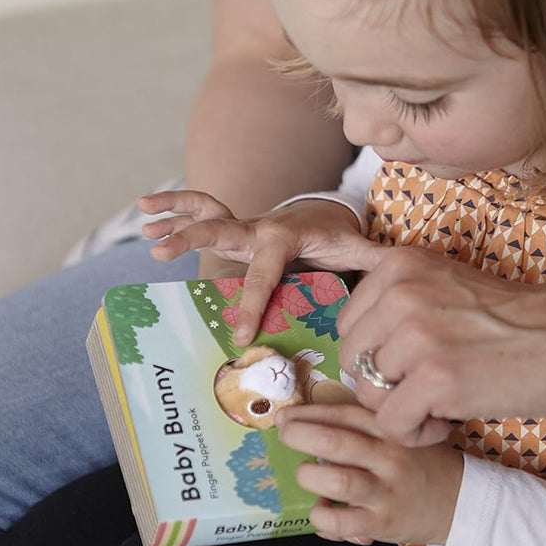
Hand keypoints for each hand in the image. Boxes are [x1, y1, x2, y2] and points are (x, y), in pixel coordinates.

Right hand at [139, 190, 384, 343]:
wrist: (324, 212)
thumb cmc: (338, 236)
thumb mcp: (357, 249)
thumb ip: (374, 265)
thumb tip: (400, 278)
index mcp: (285, 238)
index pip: (265, 274)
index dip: (252, 305)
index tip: (239, 336)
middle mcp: (258, 227)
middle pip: (222, 230)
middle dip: (194, 240)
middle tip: (164, 253)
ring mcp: (242, 225)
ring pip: (205, 214)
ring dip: (173, 217)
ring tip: (145, 229)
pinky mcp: (232, 227)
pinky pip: (200, 211)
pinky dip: (173, 208)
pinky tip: (146, 214)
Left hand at [275, 403, 463, 545]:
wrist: (463, 502)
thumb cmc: (423, 464)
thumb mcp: (405, 434)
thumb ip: (366, 426)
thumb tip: (308, 422)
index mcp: (392, 430)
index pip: (345, 413)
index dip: (309, 412)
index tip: (286, 415)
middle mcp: (389, 457)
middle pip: (337, 442)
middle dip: (301, 435)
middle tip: (286, 435)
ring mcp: (386, 491)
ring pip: (338, 481)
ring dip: (310, 477)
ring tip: (307, 475)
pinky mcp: (382, 523)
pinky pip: (342, 522)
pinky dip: (322, 518)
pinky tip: (322, 511)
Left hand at [340, 246, 545, 445]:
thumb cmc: (518, 320)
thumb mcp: (446, 287)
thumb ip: (401, 306)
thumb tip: (359, 355)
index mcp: (400, 266)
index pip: (349, 326)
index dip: (379, 355)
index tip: (416, 363)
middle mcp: (401, 293)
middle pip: (353, 362)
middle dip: (384, 386)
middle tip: (428, 390)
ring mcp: (417, 335)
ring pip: (368, 396)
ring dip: (402, 411)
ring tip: (441, 405)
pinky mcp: (436, 378)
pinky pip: (392, 424)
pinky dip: (417, 433)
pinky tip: (448, 422)